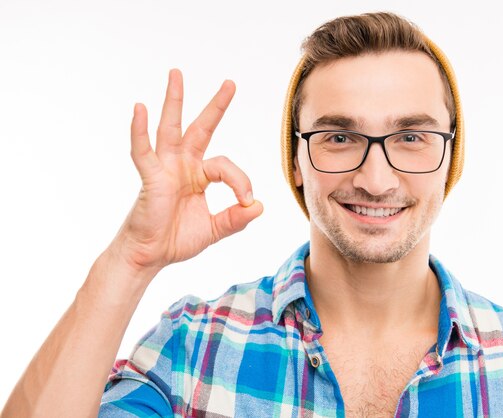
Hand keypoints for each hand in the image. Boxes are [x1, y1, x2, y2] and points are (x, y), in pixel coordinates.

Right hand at [111, 69, 262, 274]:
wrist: (151, 257)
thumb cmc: (176, 240)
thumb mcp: (213, 230)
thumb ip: (235, 219)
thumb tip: (259, 206)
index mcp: (199, 175)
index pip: (226, 166)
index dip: (241, 181)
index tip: (247, 201)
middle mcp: (183, 165)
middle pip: (200, 128)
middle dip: (215, 106)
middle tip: (230, 83)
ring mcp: (165, 168)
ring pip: (170, 128)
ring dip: (174, 100)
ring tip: (177, 73)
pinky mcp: (150, 177)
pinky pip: (143, 152)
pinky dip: (139, 131)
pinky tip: (139, 108)